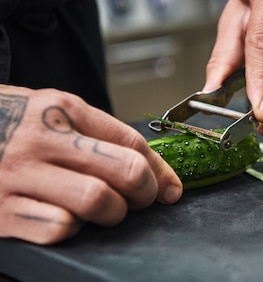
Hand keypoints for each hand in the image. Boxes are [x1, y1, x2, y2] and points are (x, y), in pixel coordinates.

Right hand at [0, 86, 182, 244]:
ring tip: (107, 210)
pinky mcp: (0, 212)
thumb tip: (152, 167)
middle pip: (126, 171)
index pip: (132, 141)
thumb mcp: (49, 111)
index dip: (161, 169)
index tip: (170, 188)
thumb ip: (96, 133)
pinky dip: (71, 229)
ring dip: (113, 213)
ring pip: (98, 202)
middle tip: (143, 199)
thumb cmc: (6, 124)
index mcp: (61, 110)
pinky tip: (65, 218)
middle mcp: (42, 140)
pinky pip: (59, 229)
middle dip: (146, 192)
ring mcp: (18, 176)